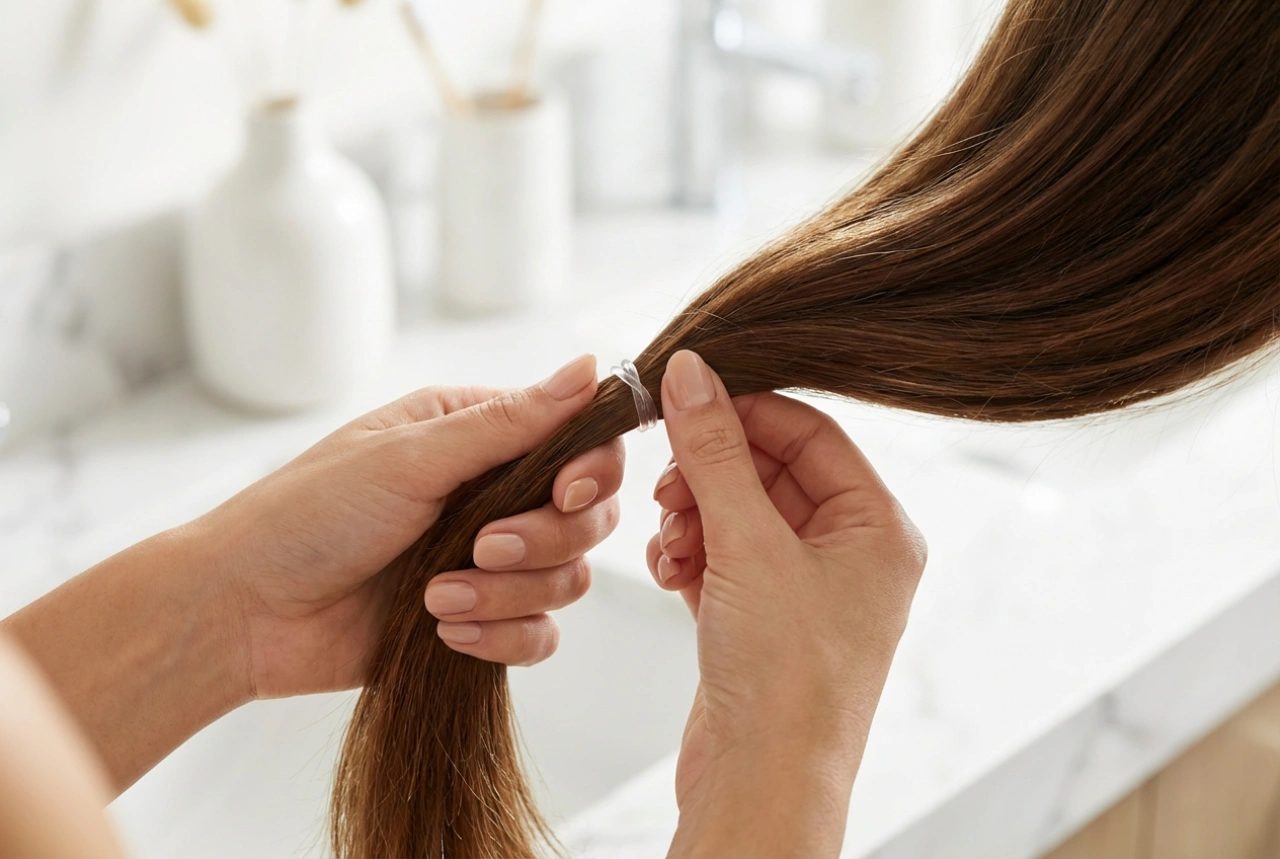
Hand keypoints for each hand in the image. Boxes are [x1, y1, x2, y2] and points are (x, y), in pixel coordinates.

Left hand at [199, 354, 622, 698]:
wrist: (246, 611)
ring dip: (508, 593)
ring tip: (436, 596)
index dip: (591, 472)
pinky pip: (538, 635)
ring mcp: (489, 560)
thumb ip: (509, 422)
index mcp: (479, 436)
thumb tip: (590, 367)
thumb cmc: (308, 516)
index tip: (564, 494)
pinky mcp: (479, 618)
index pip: (581, 443)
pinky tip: (447, 631)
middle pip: (586, 517)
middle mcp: (493, 493)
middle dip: (543, 539)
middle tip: (480, 546)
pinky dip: (503, 637)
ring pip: (567, 579)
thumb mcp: (410, 456)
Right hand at [647, 351, 926, 858]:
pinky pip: (722, 558)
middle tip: (667, 478)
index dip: (744, 410)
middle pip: (768, 472)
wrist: (763, 785)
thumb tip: (691, 372)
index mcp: (878, 529)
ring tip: (670, 539)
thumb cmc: (786, 678)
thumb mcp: (748, 545)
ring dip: (693, 516)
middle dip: (710, 473)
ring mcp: (805, 590)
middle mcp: (850, 555)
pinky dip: (689, 555)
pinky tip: (669, 571)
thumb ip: (714, 453)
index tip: (684, 397)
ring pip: (738, 515)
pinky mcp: (762, 620)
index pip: (810, 433)